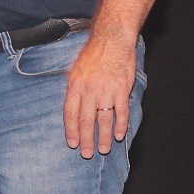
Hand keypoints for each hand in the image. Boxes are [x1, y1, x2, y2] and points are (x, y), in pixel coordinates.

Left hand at [63, 34, 135, 158]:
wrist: (112, 40)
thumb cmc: (93, 54)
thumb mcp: (75, 69)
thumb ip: (73, 89)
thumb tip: (71, 107)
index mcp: (75, 85)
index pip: (70, 113)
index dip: (71, 130)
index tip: (72, 143)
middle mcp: (90, 90)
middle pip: (86, 120)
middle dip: (86, 139)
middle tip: (87, 154)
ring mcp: (107, 90)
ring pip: (104, 119)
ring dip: (103, 137)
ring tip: (104, 149)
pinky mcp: (122, 89)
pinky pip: (121, 112)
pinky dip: (121, 125)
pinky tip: (119, 135)